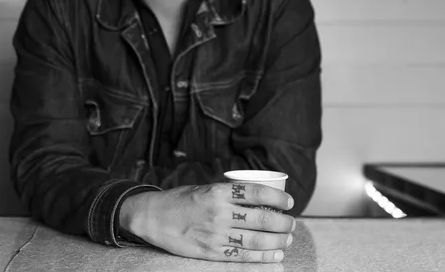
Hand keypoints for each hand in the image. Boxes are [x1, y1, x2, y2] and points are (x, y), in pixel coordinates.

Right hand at [119, 183, 296, 262]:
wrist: (153, 217)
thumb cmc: (180, 201)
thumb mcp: (204, 188)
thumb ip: (227, 194)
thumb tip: (258, 198)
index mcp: (217, 192)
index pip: (256, 192)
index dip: (278, 197)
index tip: (290, 202)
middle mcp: (218, 213)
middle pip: (261, 218)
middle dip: (283, 222)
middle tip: (292, 223)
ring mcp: (214, 234)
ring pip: (255, 240)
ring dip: (277, 241)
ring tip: (288, 239)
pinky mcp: (210, 251)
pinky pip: (242, 256)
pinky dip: (262, 256)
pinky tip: (275, 254)